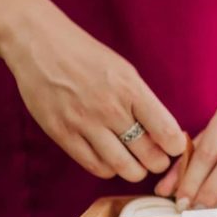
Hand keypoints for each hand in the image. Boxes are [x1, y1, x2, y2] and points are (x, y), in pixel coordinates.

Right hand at [3, 10, 186, 180]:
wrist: (39, 45)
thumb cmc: (88, 57)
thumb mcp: (124, 72)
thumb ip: (144, 102)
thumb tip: (165, 134)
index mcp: (131, 89)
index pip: (166, 131)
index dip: (176, 146)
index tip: (175, 147)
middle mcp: (110, 108)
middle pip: (148, 155)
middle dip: (158, 163)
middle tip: (157, 160)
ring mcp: (84, 123)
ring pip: (123, 167)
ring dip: (135, 171)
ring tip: (136, 165)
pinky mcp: (62, 133)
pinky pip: (94, 166)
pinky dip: (108, 169)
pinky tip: (111, 160)